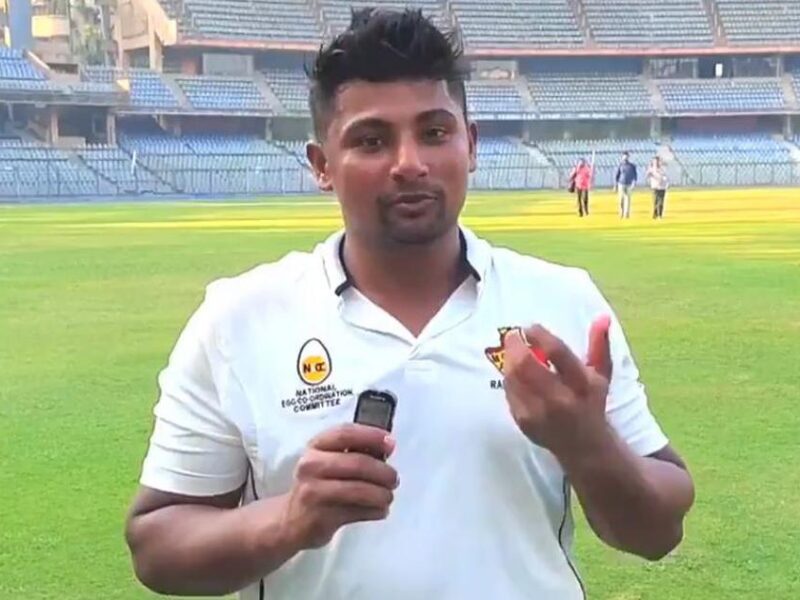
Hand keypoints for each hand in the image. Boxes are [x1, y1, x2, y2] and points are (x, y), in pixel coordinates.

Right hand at [279, 424, 397, 549]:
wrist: (290, 519)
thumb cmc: (317, 485)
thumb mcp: (328, 460)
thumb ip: (353, 452)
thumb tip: (387, 447)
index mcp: (316, 446)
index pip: (345, 433)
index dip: (371, 436)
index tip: (390, 443)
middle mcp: (311, 465)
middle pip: (357, 463)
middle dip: (383, 472)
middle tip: (394, 479)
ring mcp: (314, 491)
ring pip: (359, 490)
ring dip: (382, 494)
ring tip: (388, 497)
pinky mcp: (320, 516)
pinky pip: (358, 512)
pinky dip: (375, 511)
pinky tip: (380, 510)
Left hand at [503, 316, 612, 458]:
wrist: (584, 447)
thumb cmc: (591, 403)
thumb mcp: (601, 375)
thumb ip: (600, 345)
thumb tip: (602, 317)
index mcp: (582, 384)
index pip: (556, 352)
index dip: (539, 335)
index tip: (531, 327)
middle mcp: (560, 399)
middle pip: (526, 364)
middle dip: (515, 345)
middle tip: (513, 335)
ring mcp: (539, 413)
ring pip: (513, 377)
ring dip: (510, 360)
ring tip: (515, 353)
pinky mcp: (524, 422)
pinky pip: (509, 392)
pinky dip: (510, 379)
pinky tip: (516, 376)